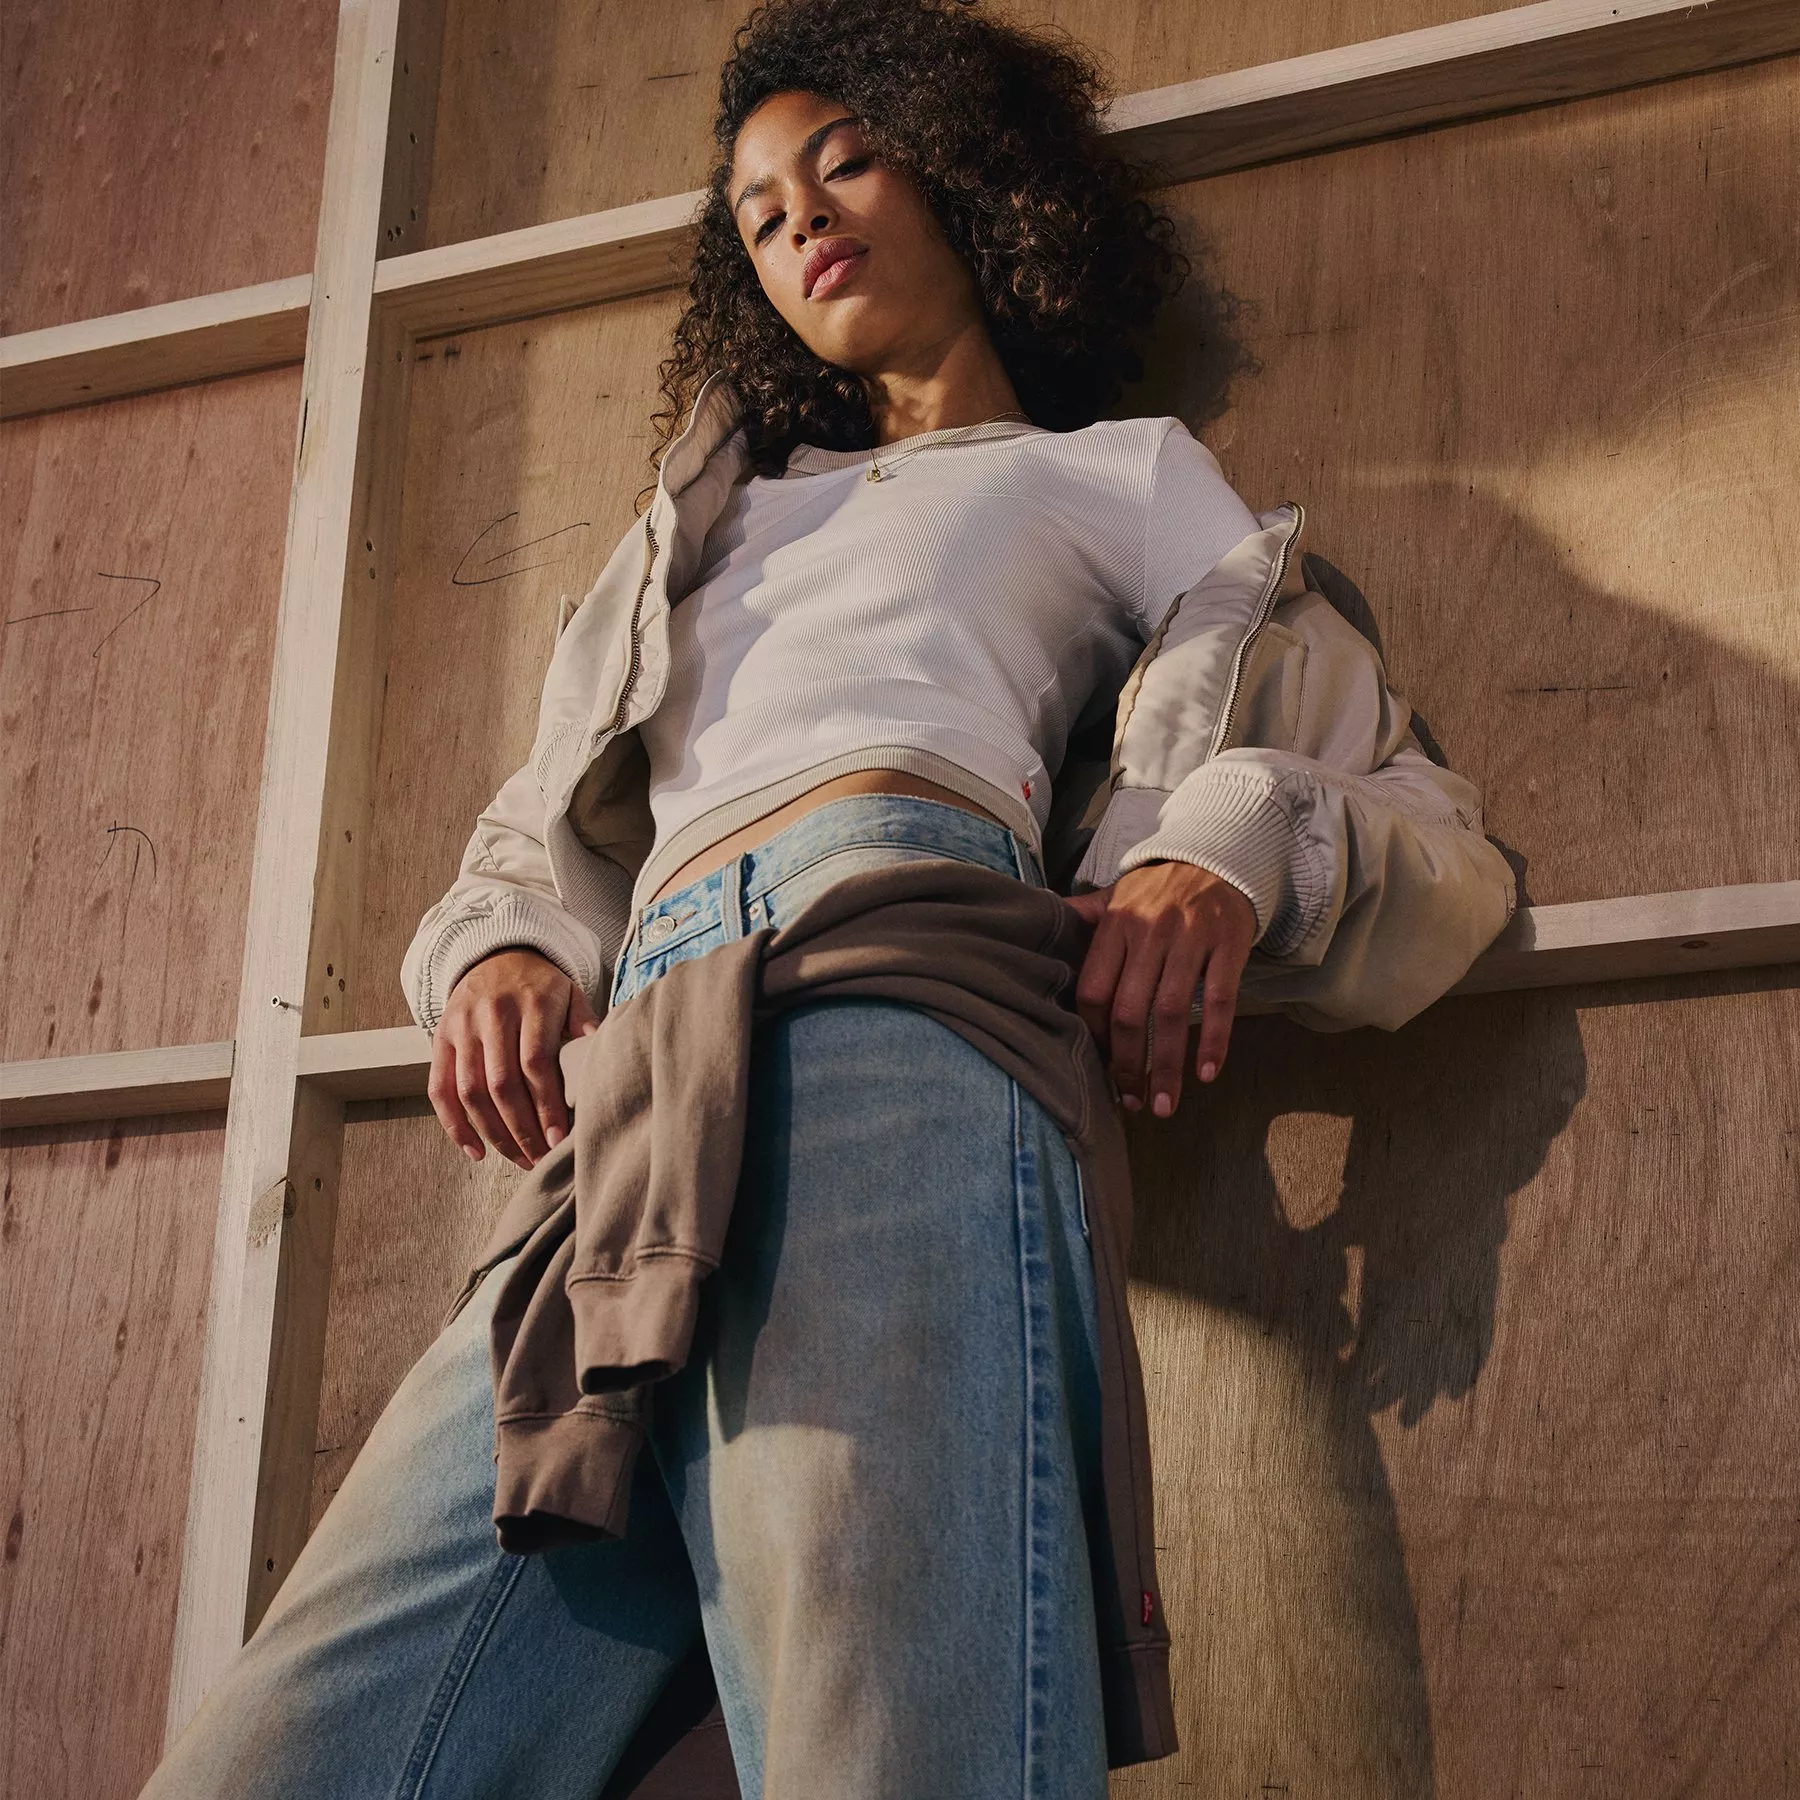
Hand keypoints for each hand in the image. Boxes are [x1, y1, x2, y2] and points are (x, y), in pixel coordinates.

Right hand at [428, 949, 599, 1167]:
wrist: (496, 954)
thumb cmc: (542, 986)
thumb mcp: (570, 992)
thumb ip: (585, 1022)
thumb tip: (601, 1054)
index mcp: (532, 1004)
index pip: (536, 1063)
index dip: (546, 1106)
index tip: (559, 1139)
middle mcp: (493, 1015)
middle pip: (502, 1084)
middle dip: (522, 1130)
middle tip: (540, 1158)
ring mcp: (462, 1027)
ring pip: (470, 1091)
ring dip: (493, 1134)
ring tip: (518, 1159)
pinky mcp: (440, 1038)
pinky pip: (439, 1089)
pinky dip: (454, 1126)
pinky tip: (477, 1151)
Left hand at [1066, 862, 1255, 1116]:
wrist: (1216, 857)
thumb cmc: (1158, 890)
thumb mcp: (1115, 897)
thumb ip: (1082, 921)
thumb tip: (1035, 928)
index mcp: (1115, 925)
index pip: (1094, 991)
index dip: (1094, 1037)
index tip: (1099, 1069)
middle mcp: (1149, 931)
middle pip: (1130, 1010)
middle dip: (1127, 1064)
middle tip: (1132, 1101)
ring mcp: (1191, 938)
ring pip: (1173, 1013)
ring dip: (1166, 1066)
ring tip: (1163, 1104)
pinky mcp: (1229, 944)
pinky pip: (1221, 1000)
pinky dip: (1214, 1041)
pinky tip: (1207, 1074)